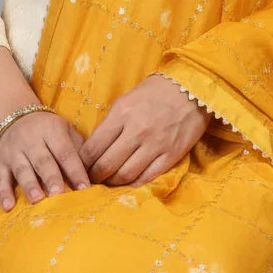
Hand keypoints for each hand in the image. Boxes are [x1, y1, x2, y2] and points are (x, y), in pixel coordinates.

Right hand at [0, 110, 90, 210]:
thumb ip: (78, 148)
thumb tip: (93, 173)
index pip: (65, 152)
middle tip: (59, 194)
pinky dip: (3, 192)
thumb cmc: (47, 129)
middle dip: (51, 178)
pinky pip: (0, 177)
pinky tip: (8, 206)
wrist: (13, 116)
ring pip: (22, 169)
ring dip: (29, 185)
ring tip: (37, 200)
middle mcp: (31, 139)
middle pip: (43, 161)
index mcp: (51, 130)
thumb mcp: (64, 130)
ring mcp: (13, 151)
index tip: (85, 188)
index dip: (75, 170)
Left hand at [78, 73, 210, 188]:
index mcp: (121, 114)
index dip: (82, 162)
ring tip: (109, 181)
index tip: (81, 167)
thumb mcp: (126, 101)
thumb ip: (111, 124)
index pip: (93, 147)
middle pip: (106, 165)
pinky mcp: (171, 155)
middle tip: (92, 179)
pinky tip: (129, 182)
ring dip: (113, 183)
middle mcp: (137, 131)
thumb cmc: (154, 93)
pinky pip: (148, 177)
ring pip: (125, 175)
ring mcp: (155, 144)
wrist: (191, 88)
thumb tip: (95, 150)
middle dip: (95, 176)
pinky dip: (135, 184)